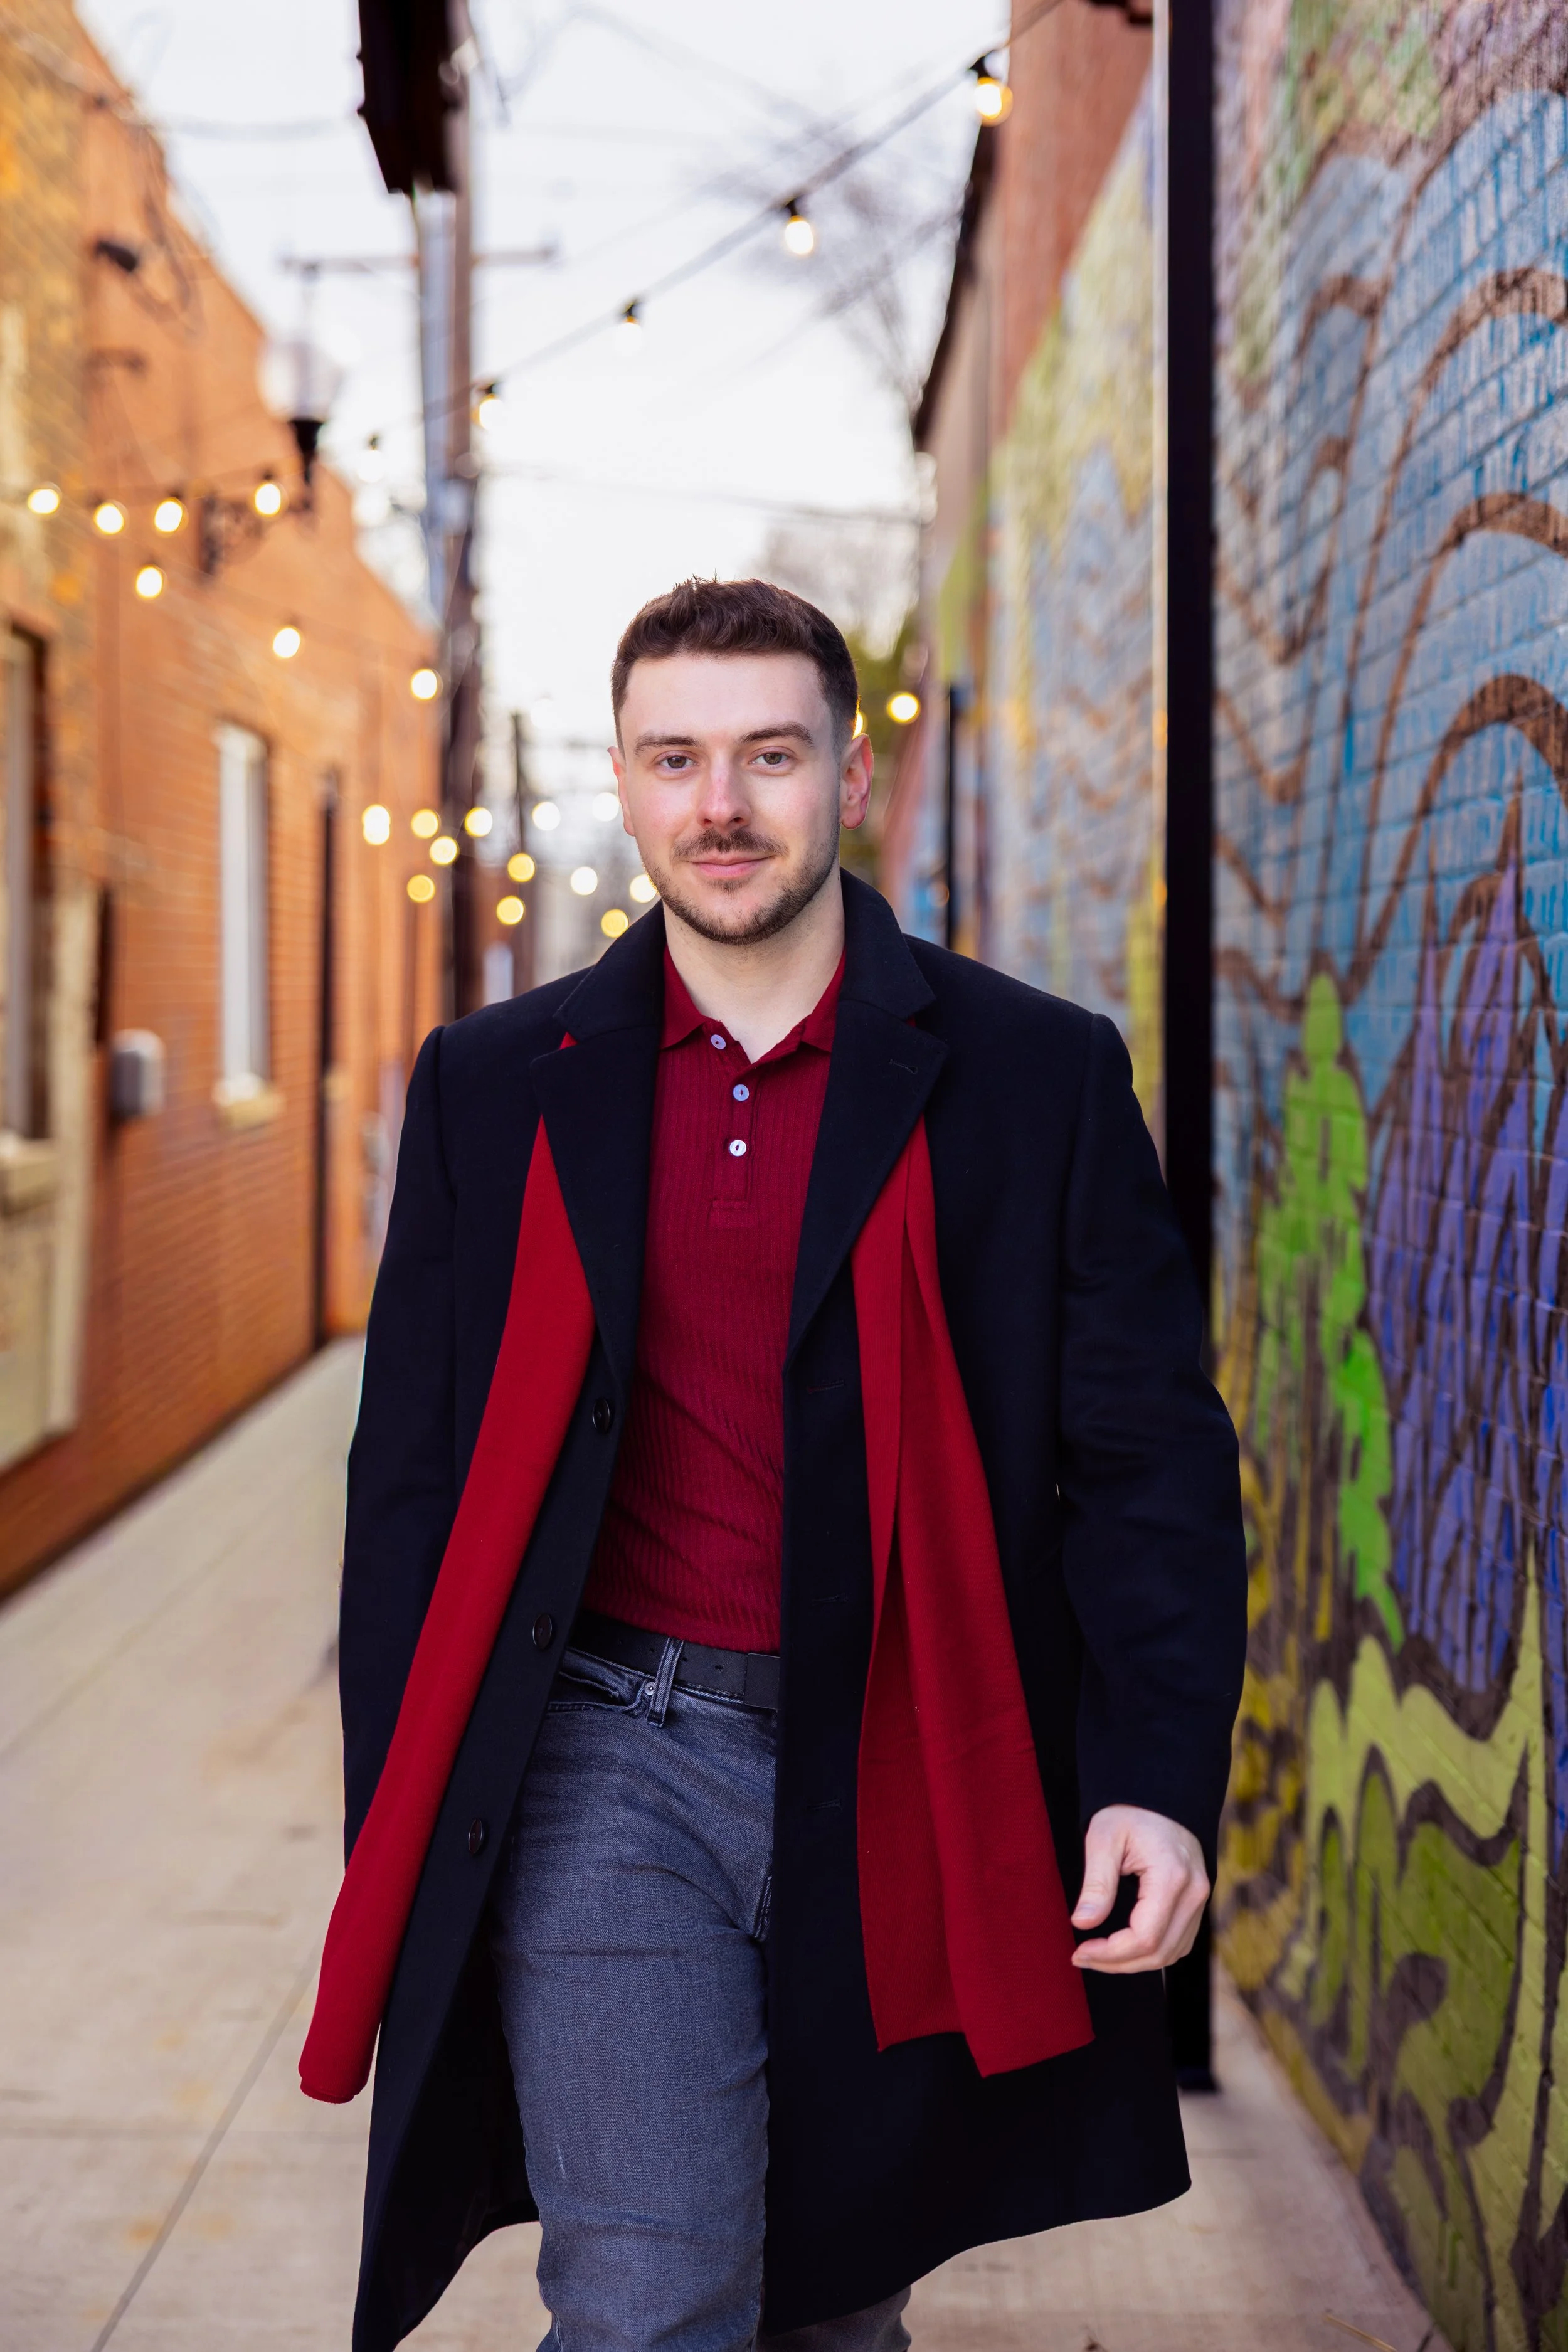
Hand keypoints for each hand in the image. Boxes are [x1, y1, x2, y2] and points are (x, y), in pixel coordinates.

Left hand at [1069, 1804, 1208, 1972]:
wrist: (1160, 1797)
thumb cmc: (1129, 1813)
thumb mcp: (1103, 1838)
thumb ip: (1096, 1883)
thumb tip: (1082, 1923)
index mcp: (1171, 1877)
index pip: (1144, 1937)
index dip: (1110, 1954)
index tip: (1079, 1951)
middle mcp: (1194, 1893)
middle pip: (1159, 1952)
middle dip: (1117, 1963)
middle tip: (1082, 1957)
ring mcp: (1200, 1900)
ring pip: (1171, 1953)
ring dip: (1134, 1963)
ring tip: (1098, 1956)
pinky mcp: (1197, 1903)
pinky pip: (1179, 1942)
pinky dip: (1152, 1952)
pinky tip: (1124, 1948)